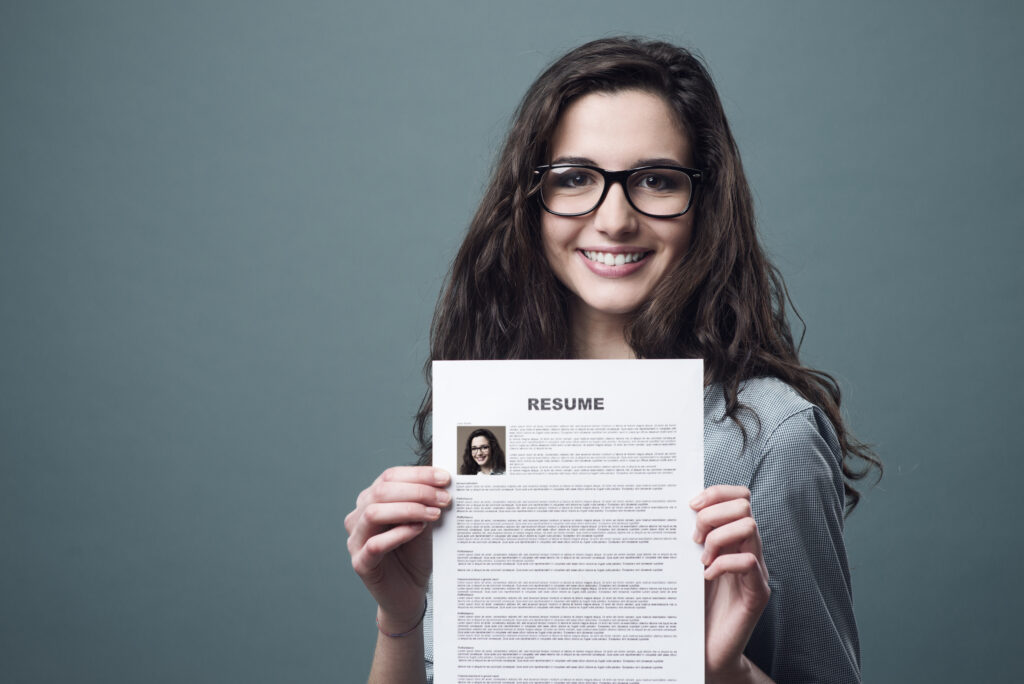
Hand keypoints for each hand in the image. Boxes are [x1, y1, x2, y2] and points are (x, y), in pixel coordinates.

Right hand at [345, 466, 451, 631]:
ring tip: (433, 514)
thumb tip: (441, 484)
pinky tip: (418, 530)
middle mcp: (359, 517)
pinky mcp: (360, 563)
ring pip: (373, 513)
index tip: (444, 478)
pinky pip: (375, 544)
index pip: (390, 477)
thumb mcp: (424, 522)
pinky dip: (398, 533)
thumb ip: (426, 503)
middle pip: (381, 491)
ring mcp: (356, 540)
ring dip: (408, 509)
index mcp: (372, 500)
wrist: (410, 592)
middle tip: (443, 498)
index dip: (418, 474)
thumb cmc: (415, 555)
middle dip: (417, 490)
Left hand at [691, 485, 770, 681]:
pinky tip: (706, 577)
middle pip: (744, 505)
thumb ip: (689, 538)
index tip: (690, 507)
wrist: (705, 649)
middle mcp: (749, 550)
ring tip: (701, 559)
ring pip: (749, 527)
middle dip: (712, 515)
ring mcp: (757, 571)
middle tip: (693, 539)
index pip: (739, 496)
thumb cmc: (694, 605)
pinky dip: (723, 564)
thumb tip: (671, 507)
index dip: (716, 493)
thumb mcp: (687, 563)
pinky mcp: (758, 593)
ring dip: (718, 538)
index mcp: (733, 539)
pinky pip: (749, 563)